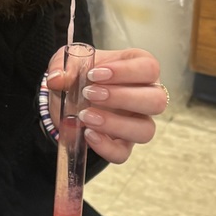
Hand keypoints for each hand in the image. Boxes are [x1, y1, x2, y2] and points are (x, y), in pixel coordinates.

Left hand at [46, 47, 166, 164]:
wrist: (65, 97)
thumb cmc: (79, 74)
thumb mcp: (68, 62)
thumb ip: (63, 66)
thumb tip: (57, 79)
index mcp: (138, 67)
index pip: (149, 68)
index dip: (126, 72)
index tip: (94, 75)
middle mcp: (145, 95)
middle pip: (157, 100)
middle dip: (122, 98)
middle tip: (90, 94)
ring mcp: (136, 122)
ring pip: (146, 130)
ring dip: (116, 125)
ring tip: (86, 116)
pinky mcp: (122, 144)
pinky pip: (123, 153)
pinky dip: (105, 147)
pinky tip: (87, 134)